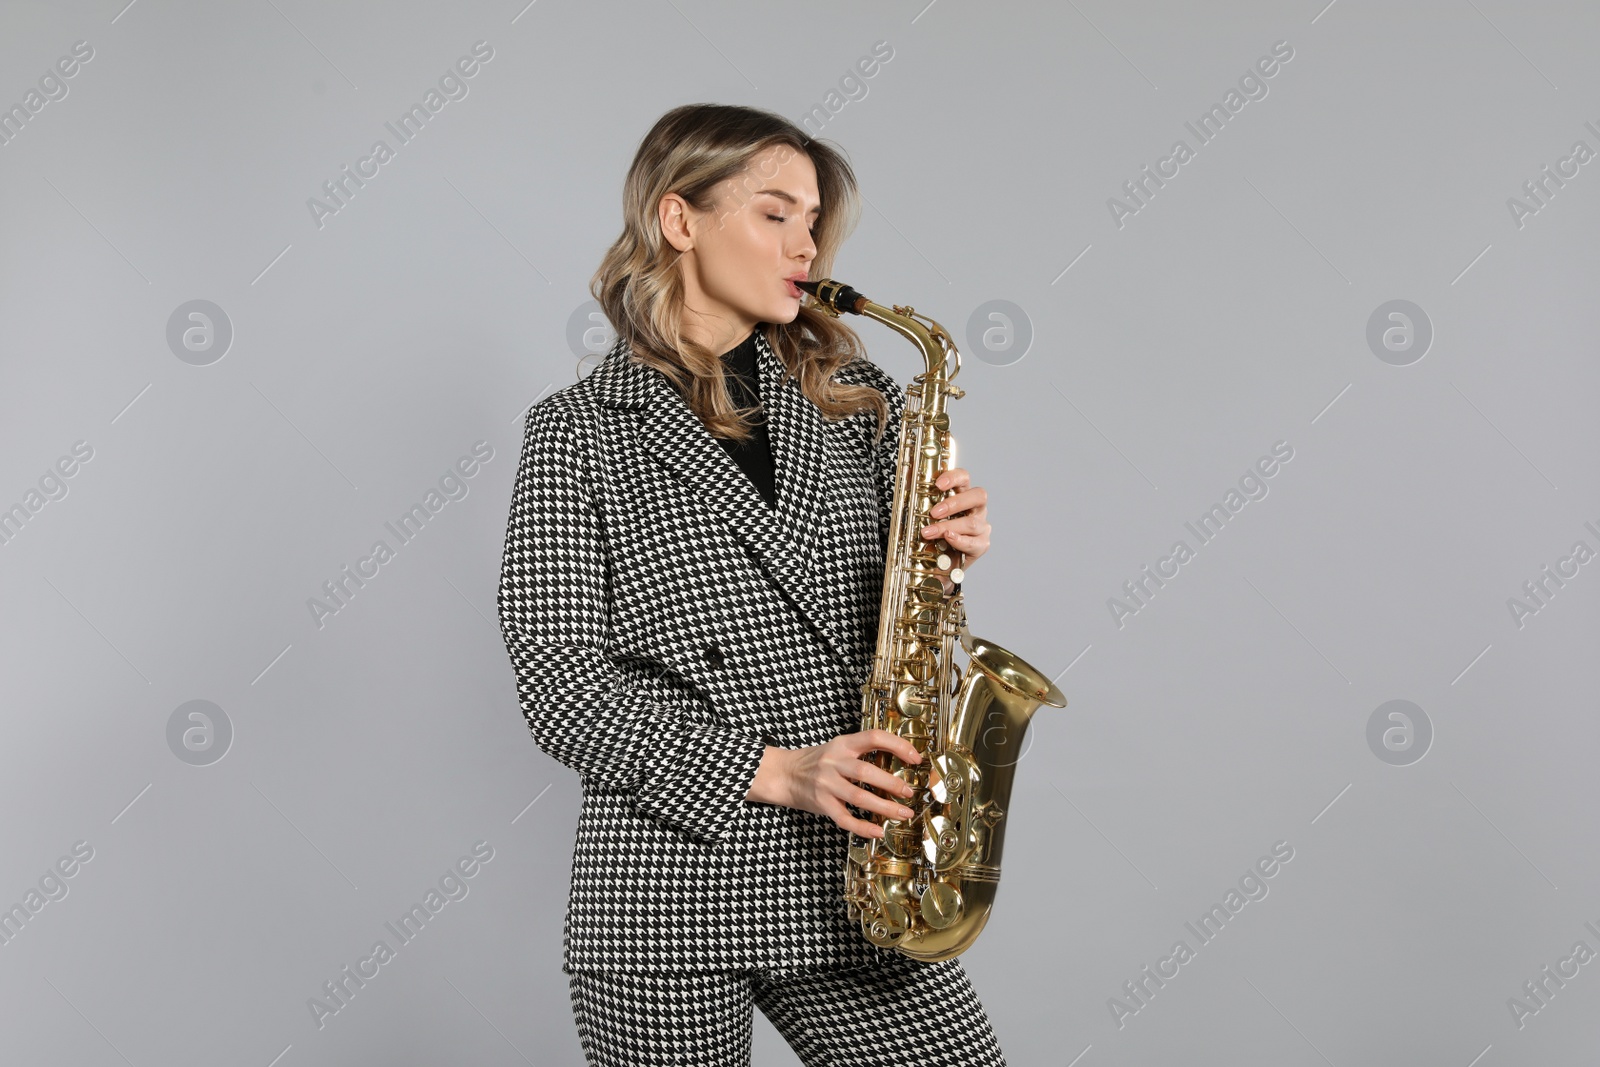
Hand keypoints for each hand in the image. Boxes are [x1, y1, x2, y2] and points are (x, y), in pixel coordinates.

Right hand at [749, 731, 922, 838]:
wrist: (783, 774)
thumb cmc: (816, 762)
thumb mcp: (837, 748)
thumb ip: (861, 752)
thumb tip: (898, 761)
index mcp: (842, 744)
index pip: (874, 737)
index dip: (898, 745)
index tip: (915, 758)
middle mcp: (834, 762)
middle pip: (867, 772)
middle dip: (892, 784)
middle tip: (909, 793)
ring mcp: (826, 784)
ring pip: (859, 797)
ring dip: (884, 807)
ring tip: (902, 814)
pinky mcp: (821, 804)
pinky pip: (845, 818)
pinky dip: (862, 827)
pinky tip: (877, 831)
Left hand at [921, 467, 988, 590]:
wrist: (939, 562)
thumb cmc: (934, 534)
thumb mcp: (924, 515)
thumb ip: (918, 498)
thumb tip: (907, 477)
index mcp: (963, 495)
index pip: (964, 478)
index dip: (953, 477)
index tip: (938, 485)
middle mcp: (976, 508)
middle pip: (978, 496)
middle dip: (954, 503)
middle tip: (934, 513)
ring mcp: (981, 526)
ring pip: (972, 522)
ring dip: (948, 527)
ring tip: (929, 532)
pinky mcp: (982, 544)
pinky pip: (974, 542)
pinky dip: (959, 541)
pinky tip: (948, 539)